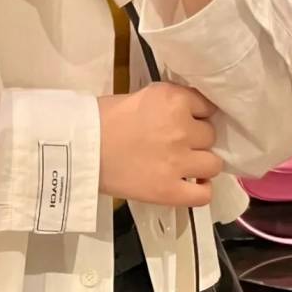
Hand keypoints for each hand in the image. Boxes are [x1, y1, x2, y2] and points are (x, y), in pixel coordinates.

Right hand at [98, 83, 222, 207]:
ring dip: (201, 164)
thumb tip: (185, 117)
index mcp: (173, 100)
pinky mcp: (169, 190)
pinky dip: (201, 190)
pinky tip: (192, 185)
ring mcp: (178, 162)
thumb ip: (167, 105)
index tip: (185, 122)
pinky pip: (203, 194)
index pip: (206, 106)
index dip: (196, 116)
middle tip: (175, 144)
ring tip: (183, 166)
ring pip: (213, 164)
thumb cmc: (100, 120)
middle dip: (196, 139)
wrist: (78, 149)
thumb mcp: (141, 97)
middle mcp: (182, 128)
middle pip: (210, 135)